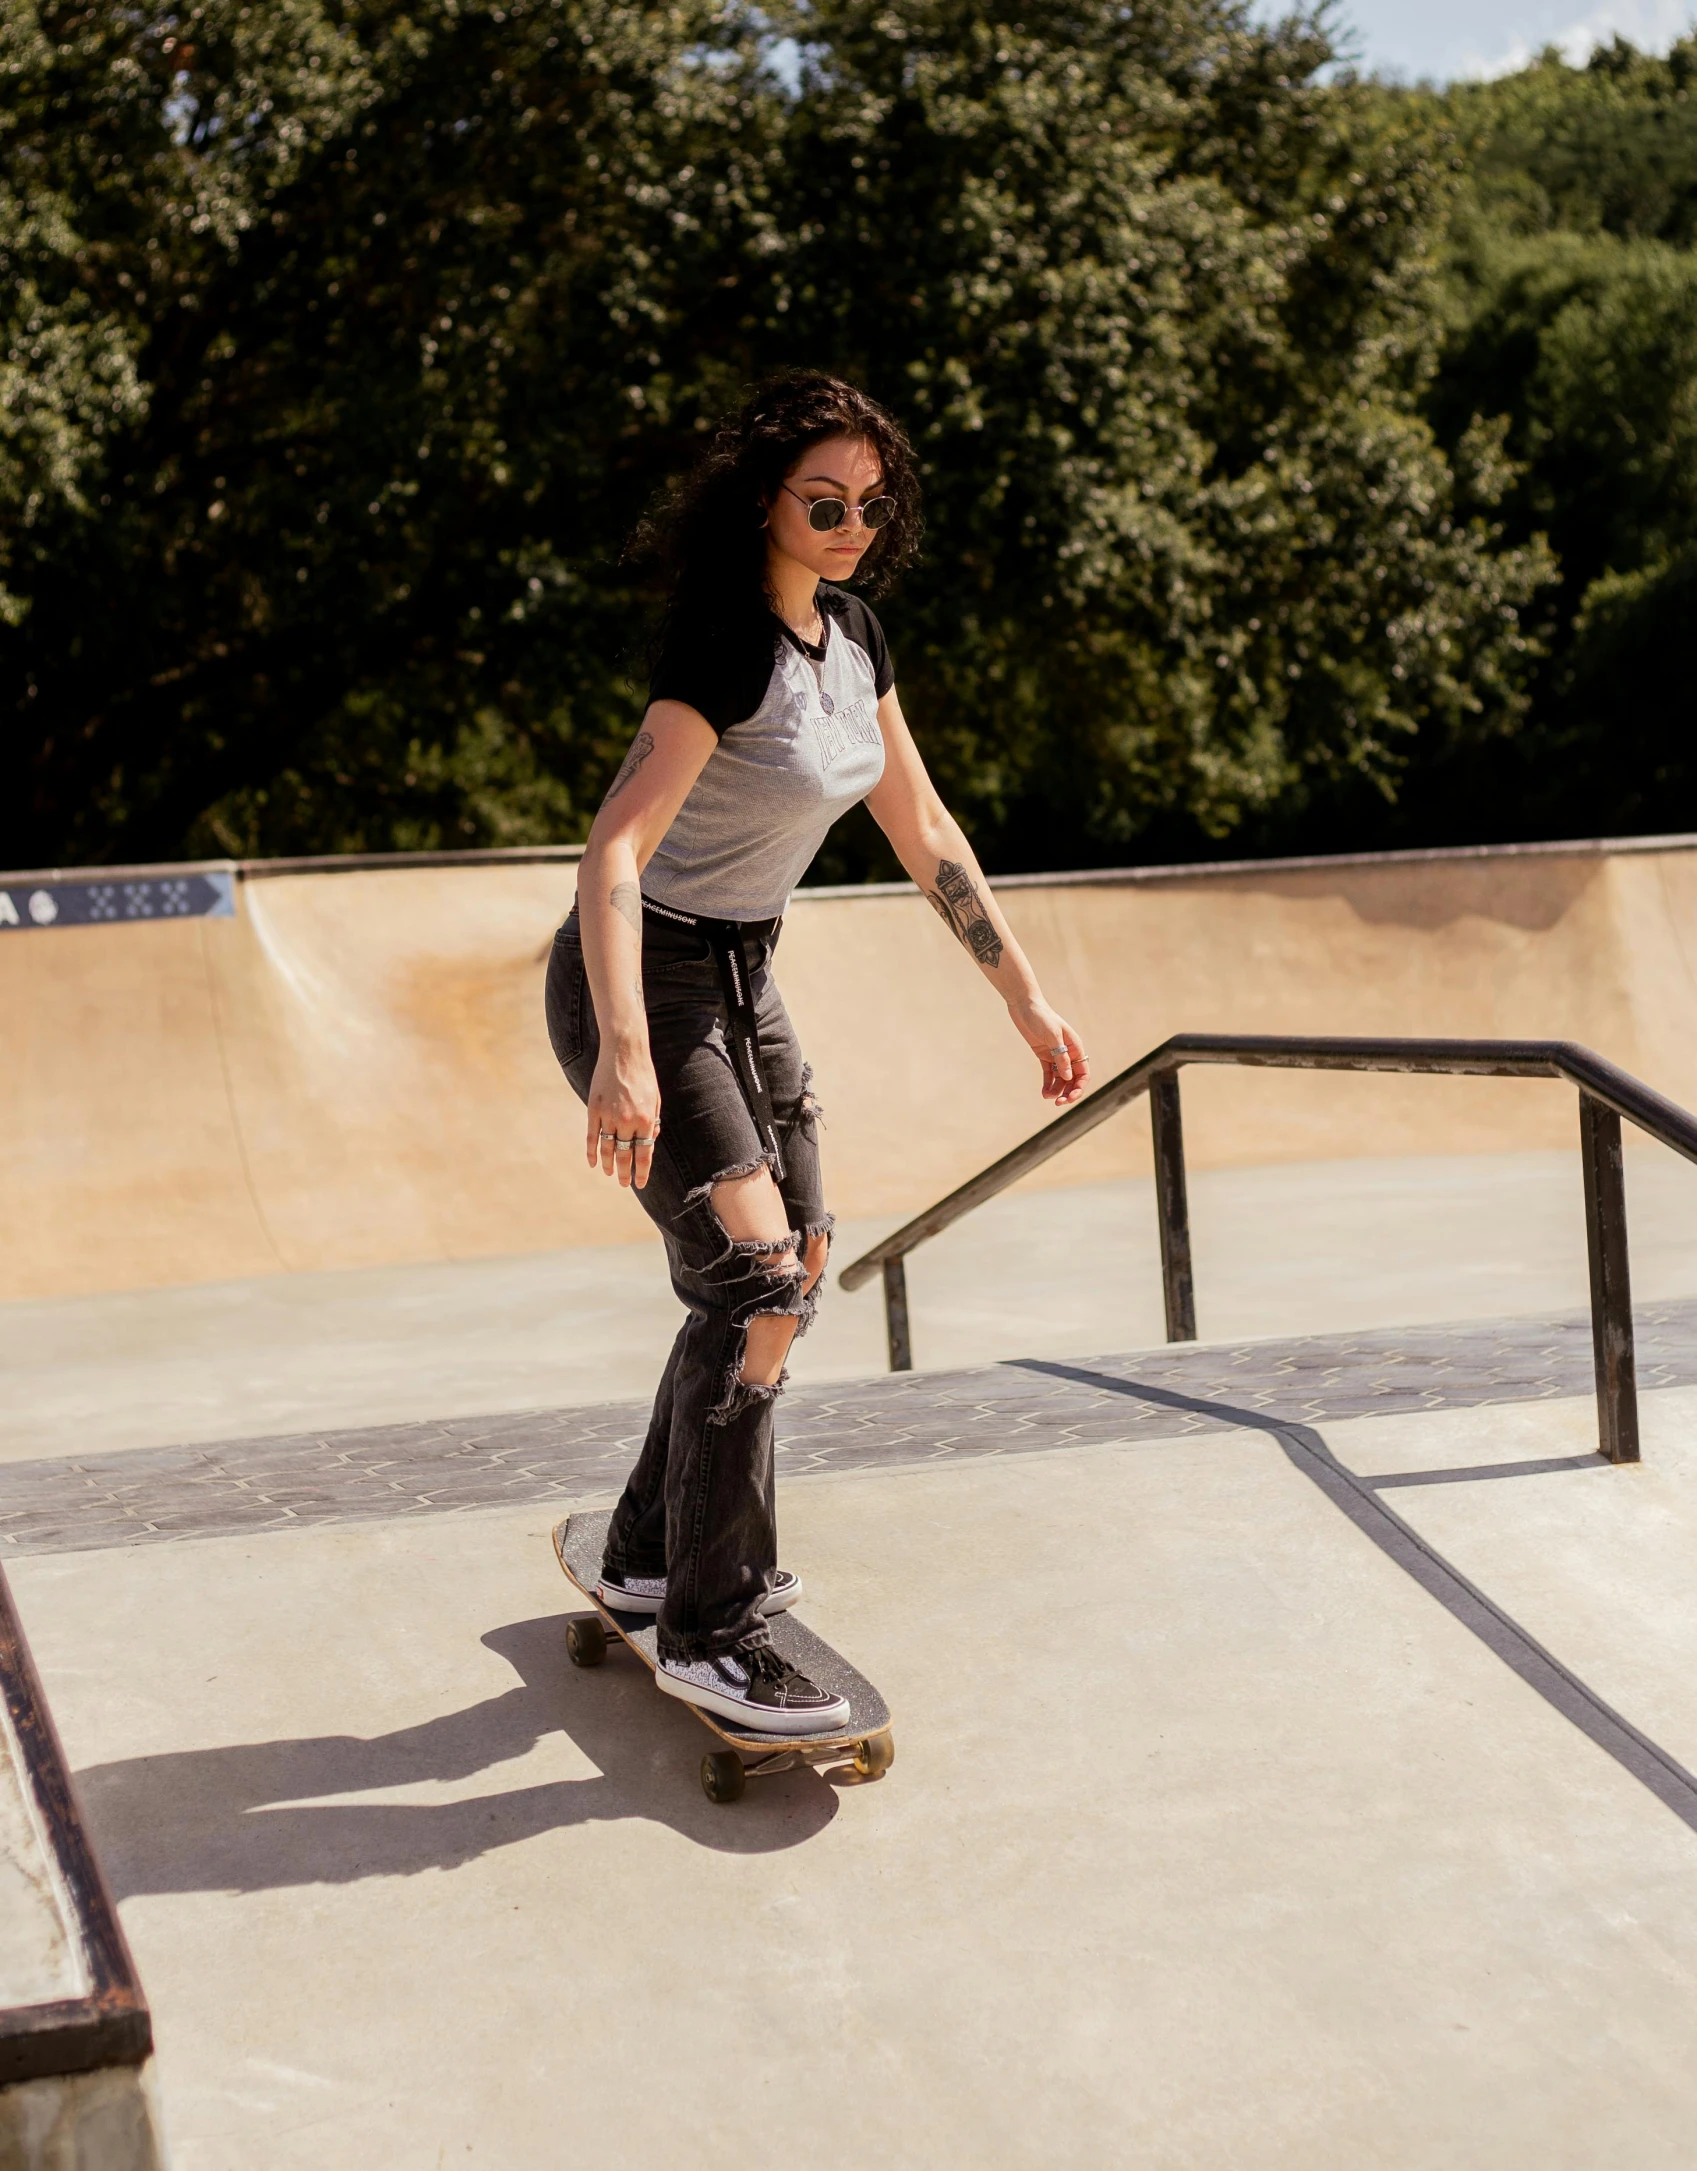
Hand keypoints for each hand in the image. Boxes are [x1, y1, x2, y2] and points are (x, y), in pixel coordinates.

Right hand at [586, 1040, 660, 1188]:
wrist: (624, 1052)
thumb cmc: (643, 1076)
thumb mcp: (655, 1099)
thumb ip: (652, 1122)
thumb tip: (649, 1142)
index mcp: (645, 1120)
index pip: (644, 1154)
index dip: (641, 1172)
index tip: (640, 1183)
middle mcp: (627, 1121)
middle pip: (625, 1155)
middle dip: (625, 1172)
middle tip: (625, 1184)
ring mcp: (609, 1116)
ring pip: (606, 1148)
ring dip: (608, 1164)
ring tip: (610, 1174)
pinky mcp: (594, 1109)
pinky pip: (592, 1136)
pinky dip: (591, 1152)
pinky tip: (593, 1163)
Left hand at [1009, 996, 1089, 1105]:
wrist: (1024, 1006)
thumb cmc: (1041, 1017)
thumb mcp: (1052, 1035)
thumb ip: (1060, 1055)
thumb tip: (1068, 1077)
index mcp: (1075, 1047)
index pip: (1083, 1072)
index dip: (1079, 1087)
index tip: (1070, 1098)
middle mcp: (1068, 1052)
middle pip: (1073, 1078)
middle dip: (1068, 1092)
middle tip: (1058, 1103)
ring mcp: (1055, 1055)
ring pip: (1060, 1078)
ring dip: (1057, 1090)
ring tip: (1047, 1097)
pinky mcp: (1043, 1055)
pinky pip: (1048, 1074)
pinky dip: (1047, 1084)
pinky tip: (1044, 1093)